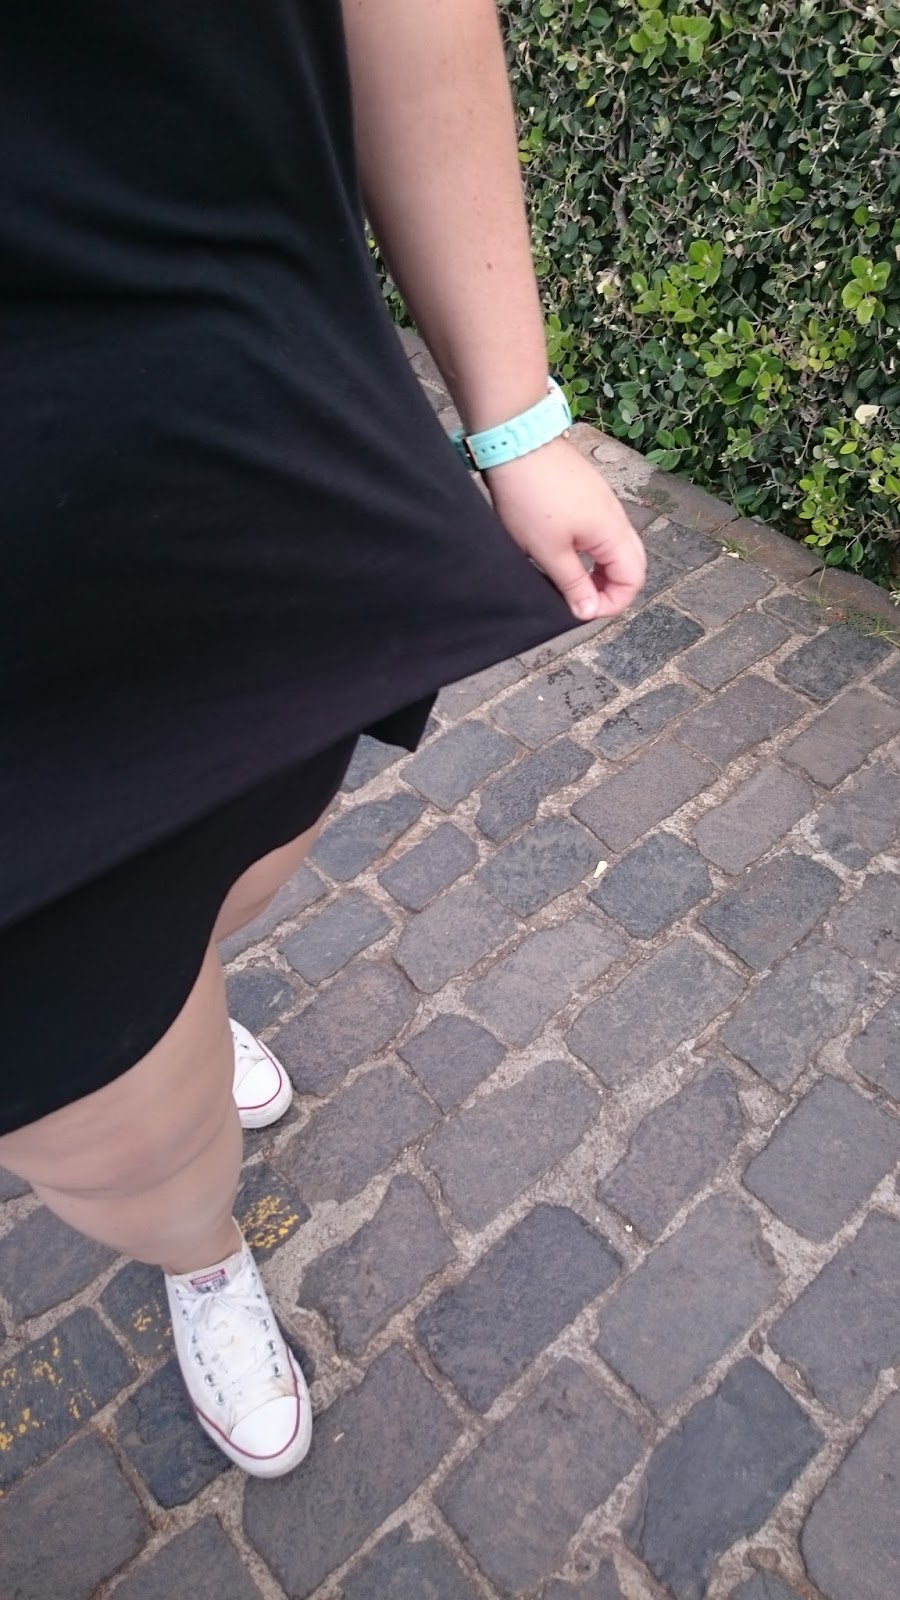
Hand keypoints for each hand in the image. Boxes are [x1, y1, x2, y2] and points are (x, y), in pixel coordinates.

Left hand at [485, 436, 646, 621]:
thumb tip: (588, 611)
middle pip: (631, 564)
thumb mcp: (549, 552)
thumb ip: (572, 584)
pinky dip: (591, 551)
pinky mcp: (588, 495)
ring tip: (570, 582)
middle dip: (610, 589)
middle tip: (580, 601)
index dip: (611, 603)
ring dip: (599, 571)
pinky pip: (601, 531)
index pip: (633, 580)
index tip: (582, 612)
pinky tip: (565, 554)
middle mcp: (616, 517)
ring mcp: (604, 504)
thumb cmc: (531, 496)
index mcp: (613, 533)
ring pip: (616, 548)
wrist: (518, 443)